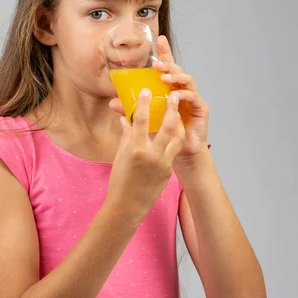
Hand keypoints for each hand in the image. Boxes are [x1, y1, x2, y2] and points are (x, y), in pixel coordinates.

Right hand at [106, 87, 185, 219]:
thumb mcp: (120, 157)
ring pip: (176, 138)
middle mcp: (152, 155)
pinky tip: (174, 131)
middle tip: (173, 95)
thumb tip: (125, 119)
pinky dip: (174, 139)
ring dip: (178, 123)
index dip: (145, 104)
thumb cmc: (119, 182)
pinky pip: (173, 151)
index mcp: (136, 150)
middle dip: (171, 109)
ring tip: (178, 112)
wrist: (127, 206)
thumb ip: (126, 136)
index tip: (147, 91)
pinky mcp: (169, 172)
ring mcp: (163, 164)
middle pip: (166, 126)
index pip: (142, 121)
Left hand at [109, 35, 209, 163]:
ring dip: (176, 77)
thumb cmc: (164, 134)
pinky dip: (184, 95)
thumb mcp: (145, 119)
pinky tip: (175, 95)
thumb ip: (131, 109)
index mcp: (170, 89)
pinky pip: (194, 98)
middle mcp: (182, 90)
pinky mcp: (201, 109)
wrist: (181, 152)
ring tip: (164, 78)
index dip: (165, 53)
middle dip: (168, 64)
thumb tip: (112, 103)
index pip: (168, 67)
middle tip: (156, 64)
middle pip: (178, 70)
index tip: (159, 39)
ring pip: (187, 80)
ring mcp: (193, 98)